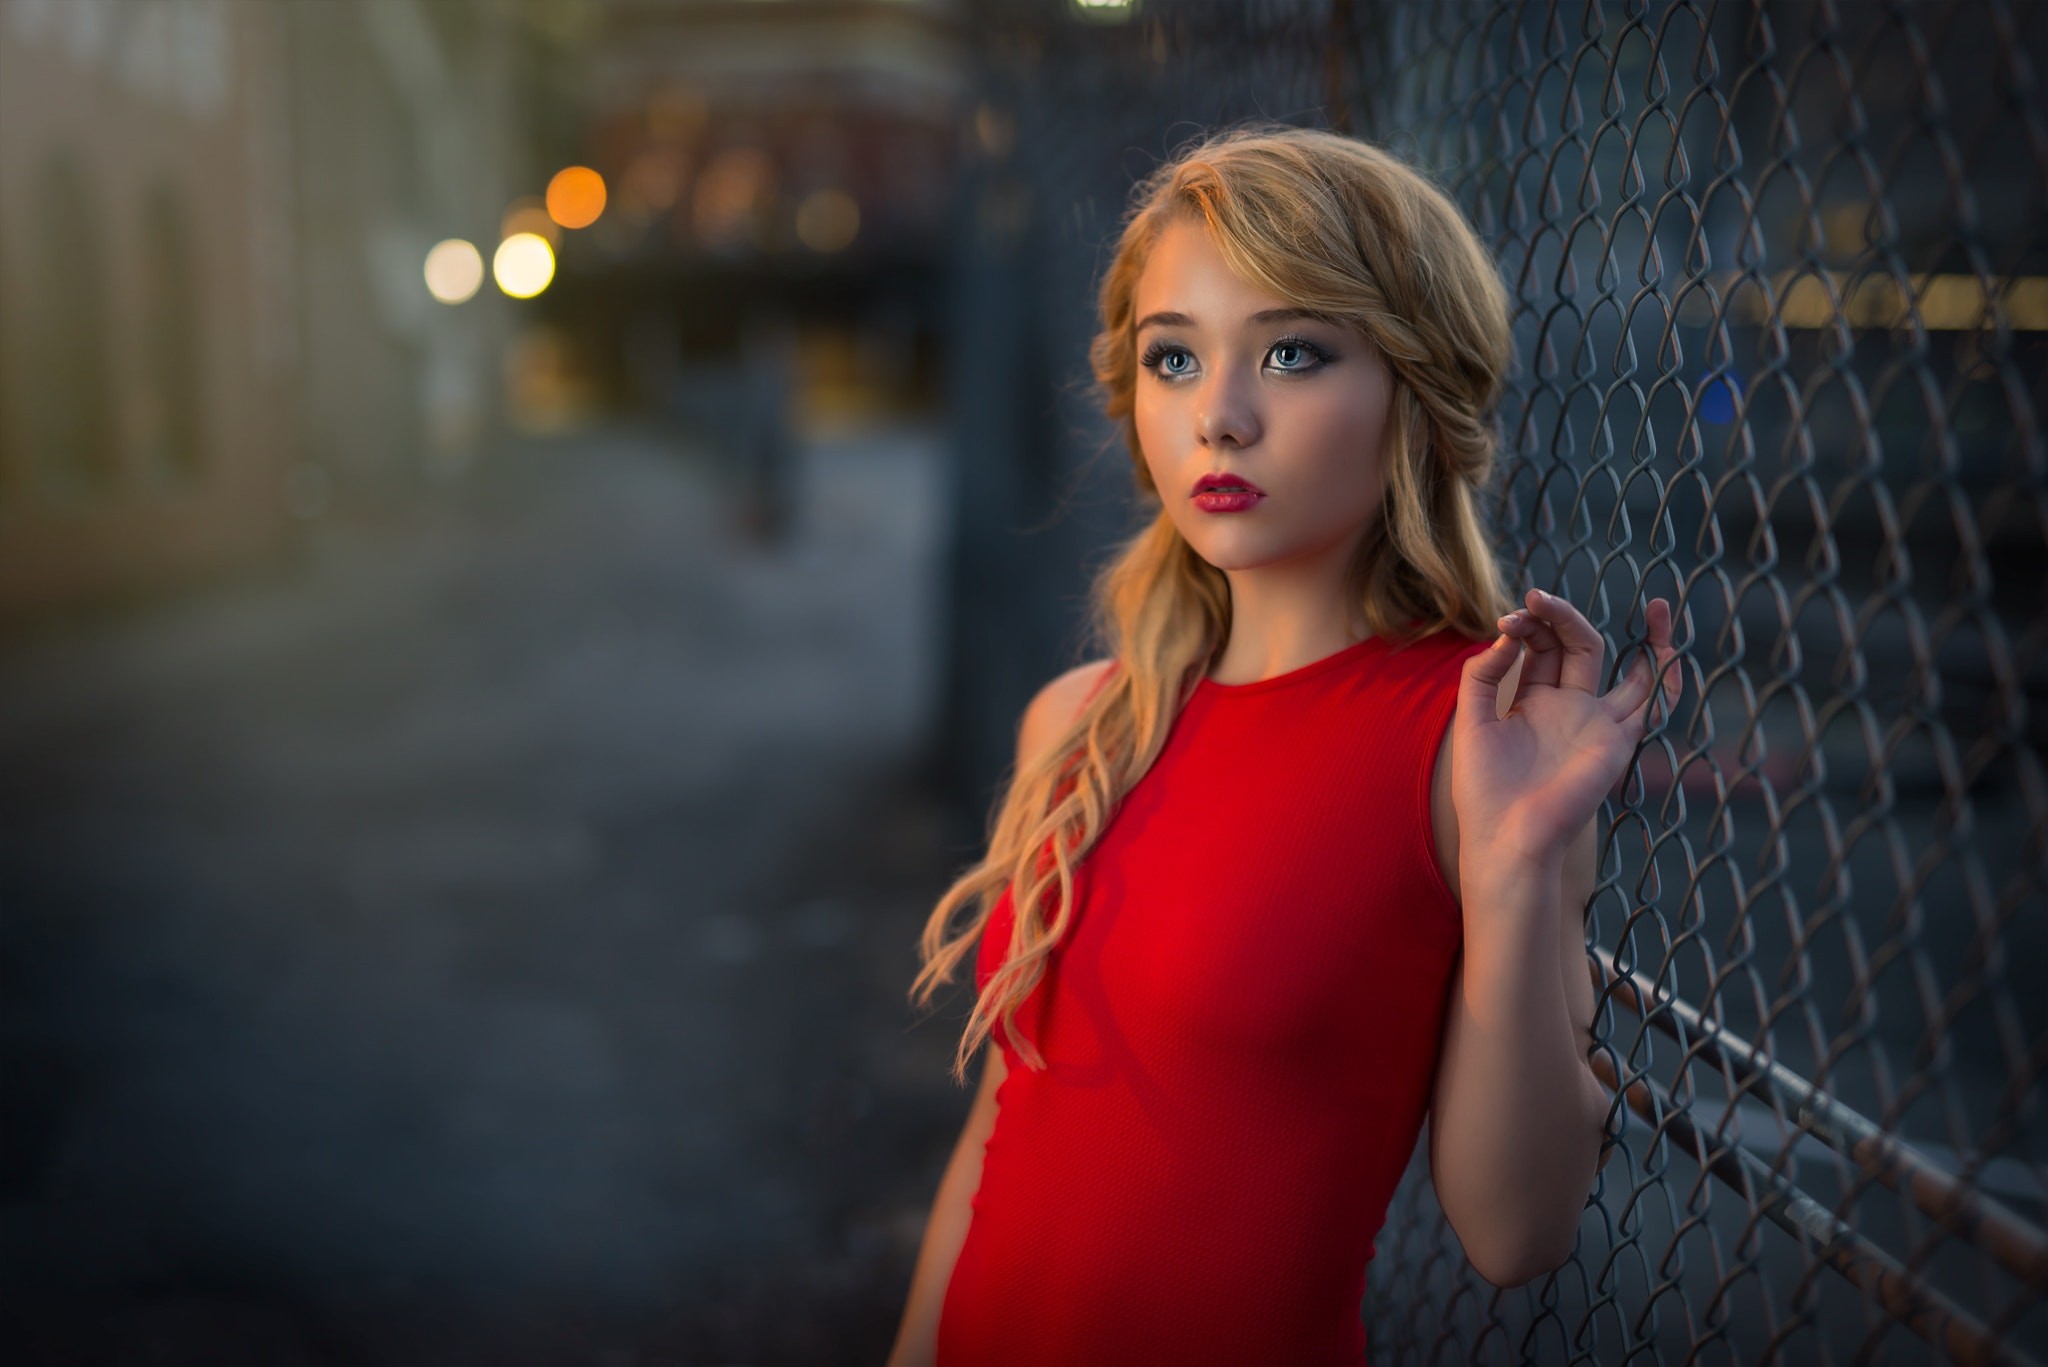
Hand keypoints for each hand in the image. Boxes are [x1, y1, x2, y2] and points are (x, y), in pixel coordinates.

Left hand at [1452, 590, 1680, 862]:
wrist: (1506, 837)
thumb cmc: (1484, 788)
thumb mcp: (1472, 720)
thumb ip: (1483, 674)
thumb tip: (1508, 633)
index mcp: (1531, 702)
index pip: (1541, 647)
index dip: (1528, 626)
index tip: (1508, 620)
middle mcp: (1568, 709)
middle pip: (1578, 647)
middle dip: (1561, 617)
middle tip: (1537, 597)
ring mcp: (1596, 723)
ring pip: (1630, 670)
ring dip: (1645, 636)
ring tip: (1654, 602)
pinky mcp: (1617, 741)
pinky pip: (1653, 705)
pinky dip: (1666, 676)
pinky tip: (1668, 645)